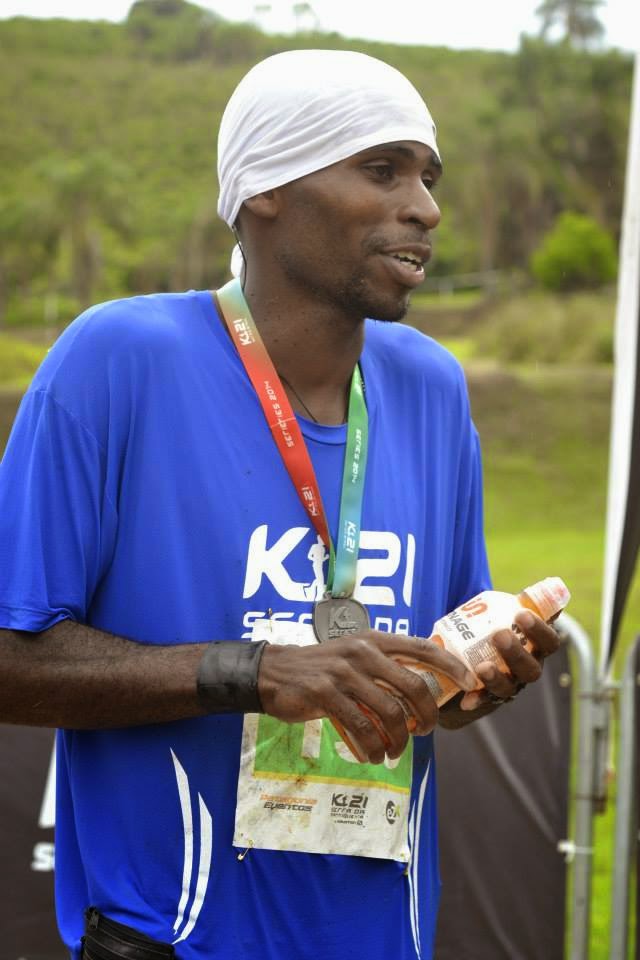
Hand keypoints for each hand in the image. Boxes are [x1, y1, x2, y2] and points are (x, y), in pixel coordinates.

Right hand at [258, 630, 476, 763]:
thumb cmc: (321, 668)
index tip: (470, 683)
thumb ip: (384, 666)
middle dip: (428, 716)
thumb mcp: (354, 655)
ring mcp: (345, 672)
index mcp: (375, 640)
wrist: (274, 673)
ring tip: (394, 751)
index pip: (423, 647)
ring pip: (390, 713)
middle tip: (426, 732)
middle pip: (414, 686)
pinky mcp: (326, 694)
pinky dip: (371, 748)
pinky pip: (362, 728)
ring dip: (399, 740)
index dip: (452, 666)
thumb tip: (421, 690)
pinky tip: (371, 755)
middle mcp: (363, 652)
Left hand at [459, 610, 560, 710]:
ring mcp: (508, 686)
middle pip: (531, 669)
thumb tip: (552, 584)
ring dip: (496, 678)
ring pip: (508, 688)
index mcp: (536, 649)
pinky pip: (483, 702)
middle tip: (499, 635)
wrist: (469, 658)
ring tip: (482, 666)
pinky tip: (466, 701)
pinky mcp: (487, 697)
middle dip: (517, 653)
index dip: (539, 630)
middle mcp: (526, 670)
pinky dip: (475, 700)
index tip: (521, 614)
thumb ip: (522, 603)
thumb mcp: (505, 614)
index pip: (549, 643)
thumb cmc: (492, 630)